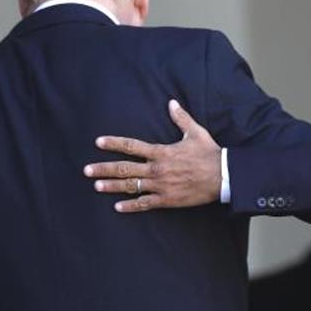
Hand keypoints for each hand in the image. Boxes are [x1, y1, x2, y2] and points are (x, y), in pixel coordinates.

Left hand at [85, 99, 220, 211]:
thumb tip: (172, 103)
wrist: (223, 176)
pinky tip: (117, 207)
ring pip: (130, 186)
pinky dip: (130, 206)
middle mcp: (157, 169)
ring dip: (112, 186)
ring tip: (96, 186)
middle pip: (125, 169)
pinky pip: (145, 203)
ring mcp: (160, 186)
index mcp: (161, 152)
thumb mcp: (196, 133)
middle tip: (87, 170)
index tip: (98, 142)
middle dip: (104, 169)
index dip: (113, 143)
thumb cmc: (210, 154)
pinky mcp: (167, 200)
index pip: (132, 146)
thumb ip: (181, 118)